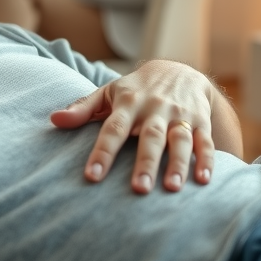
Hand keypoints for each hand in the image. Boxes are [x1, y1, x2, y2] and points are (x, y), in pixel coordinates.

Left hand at [50, 60, 218, 193]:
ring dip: (177, 164)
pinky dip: (207, 159)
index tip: (92, 176)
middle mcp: (154, 108)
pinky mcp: (200, 121)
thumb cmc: (135, 89)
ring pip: (179, 140)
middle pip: (149, 137)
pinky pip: (204, 141)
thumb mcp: (108, 93)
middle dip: (144, 162)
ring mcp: (179, 115)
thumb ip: (82, 108)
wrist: (179, 71)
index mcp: (127, 102)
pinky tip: (204, 180)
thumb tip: (53, 120)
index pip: (112, 128)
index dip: (102, 152)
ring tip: (171, 188)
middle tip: (138, 189)